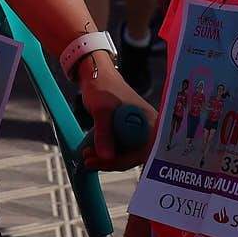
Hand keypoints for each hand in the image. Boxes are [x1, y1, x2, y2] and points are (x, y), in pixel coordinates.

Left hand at [76, 56, 155, 170]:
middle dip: (111, 161)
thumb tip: (106, 158)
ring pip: (126, 153)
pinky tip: (92, 153)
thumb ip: (104, 134)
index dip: (124, 160)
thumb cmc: (102, 87)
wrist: (95, 74)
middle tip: (89, 161)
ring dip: (106, 158)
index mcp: (150, 122)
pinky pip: (120, 148)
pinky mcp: (127, 131)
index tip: (103, 162)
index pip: (143, 151)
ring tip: (87, 157)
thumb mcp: (102, 111)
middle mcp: (148, 128)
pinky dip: (106, 152)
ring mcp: (138, 130)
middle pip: (135, 155)